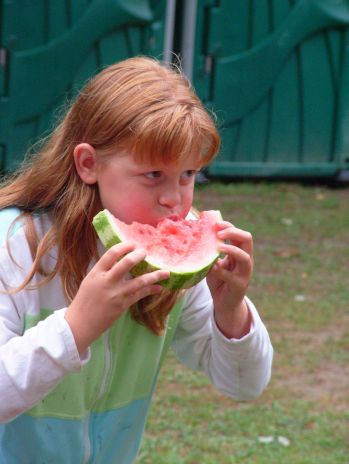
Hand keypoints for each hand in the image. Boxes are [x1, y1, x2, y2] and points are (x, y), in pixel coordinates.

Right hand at [65, 243, 169, 352]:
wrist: (80, 324)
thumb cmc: (84, 301)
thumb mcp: (90, 281)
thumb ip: (104, 271)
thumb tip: (121, 260)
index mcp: (96, 273)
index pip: (111, 254)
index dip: (124, 246)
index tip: (132, 244)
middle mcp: (107, 281)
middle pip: (126, 263)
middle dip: (139, 255)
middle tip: (145, 252)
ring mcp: (116, 294)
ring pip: (139, 281)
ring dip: (155, 276)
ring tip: (166, 272)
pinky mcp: (123, 305)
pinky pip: (140, 295)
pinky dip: (151, 290)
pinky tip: (159, 288)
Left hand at [206, 221, 252, 338]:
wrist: (224, 303)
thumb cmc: (219, 279)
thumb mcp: (215, 262)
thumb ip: (212, 251)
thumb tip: (200, 235)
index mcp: (240, 252)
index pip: (240, 233)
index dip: (229, 226)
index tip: (215, 224)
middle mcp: (246, 260)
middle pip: (247, 239)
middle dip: (233, 232)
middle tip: (218, 234)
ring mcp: (245, 273)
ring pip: (245, 257)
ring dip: (231, 250)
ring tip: (218, 248)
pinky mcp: (240, 286)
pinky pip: (232, 277)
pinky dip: (221, 271)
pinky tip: (211, 268)